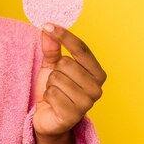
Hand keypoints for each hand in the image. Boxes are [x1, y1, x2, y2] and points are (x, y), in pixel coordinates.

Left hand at [32, 24, 106, 143]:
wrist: (48, 118)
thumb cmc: (54, 90)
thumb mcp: (52, 66)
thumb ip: (52, 47)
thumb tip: (47, 28)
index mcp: (97, 73)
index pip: (81, 48)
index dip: (64, 36)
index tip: (47, 24)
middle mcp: (97, 88)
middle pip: (66, 63)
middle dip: (54, 71)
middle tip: (56, 83)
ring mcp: (87, 103)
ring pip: (57, 78)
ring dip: (50, 85)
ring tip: (55, 94)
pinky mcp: (73, 115)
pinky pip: (52, 93)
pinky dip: (47, 97)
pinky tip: (53, 104)